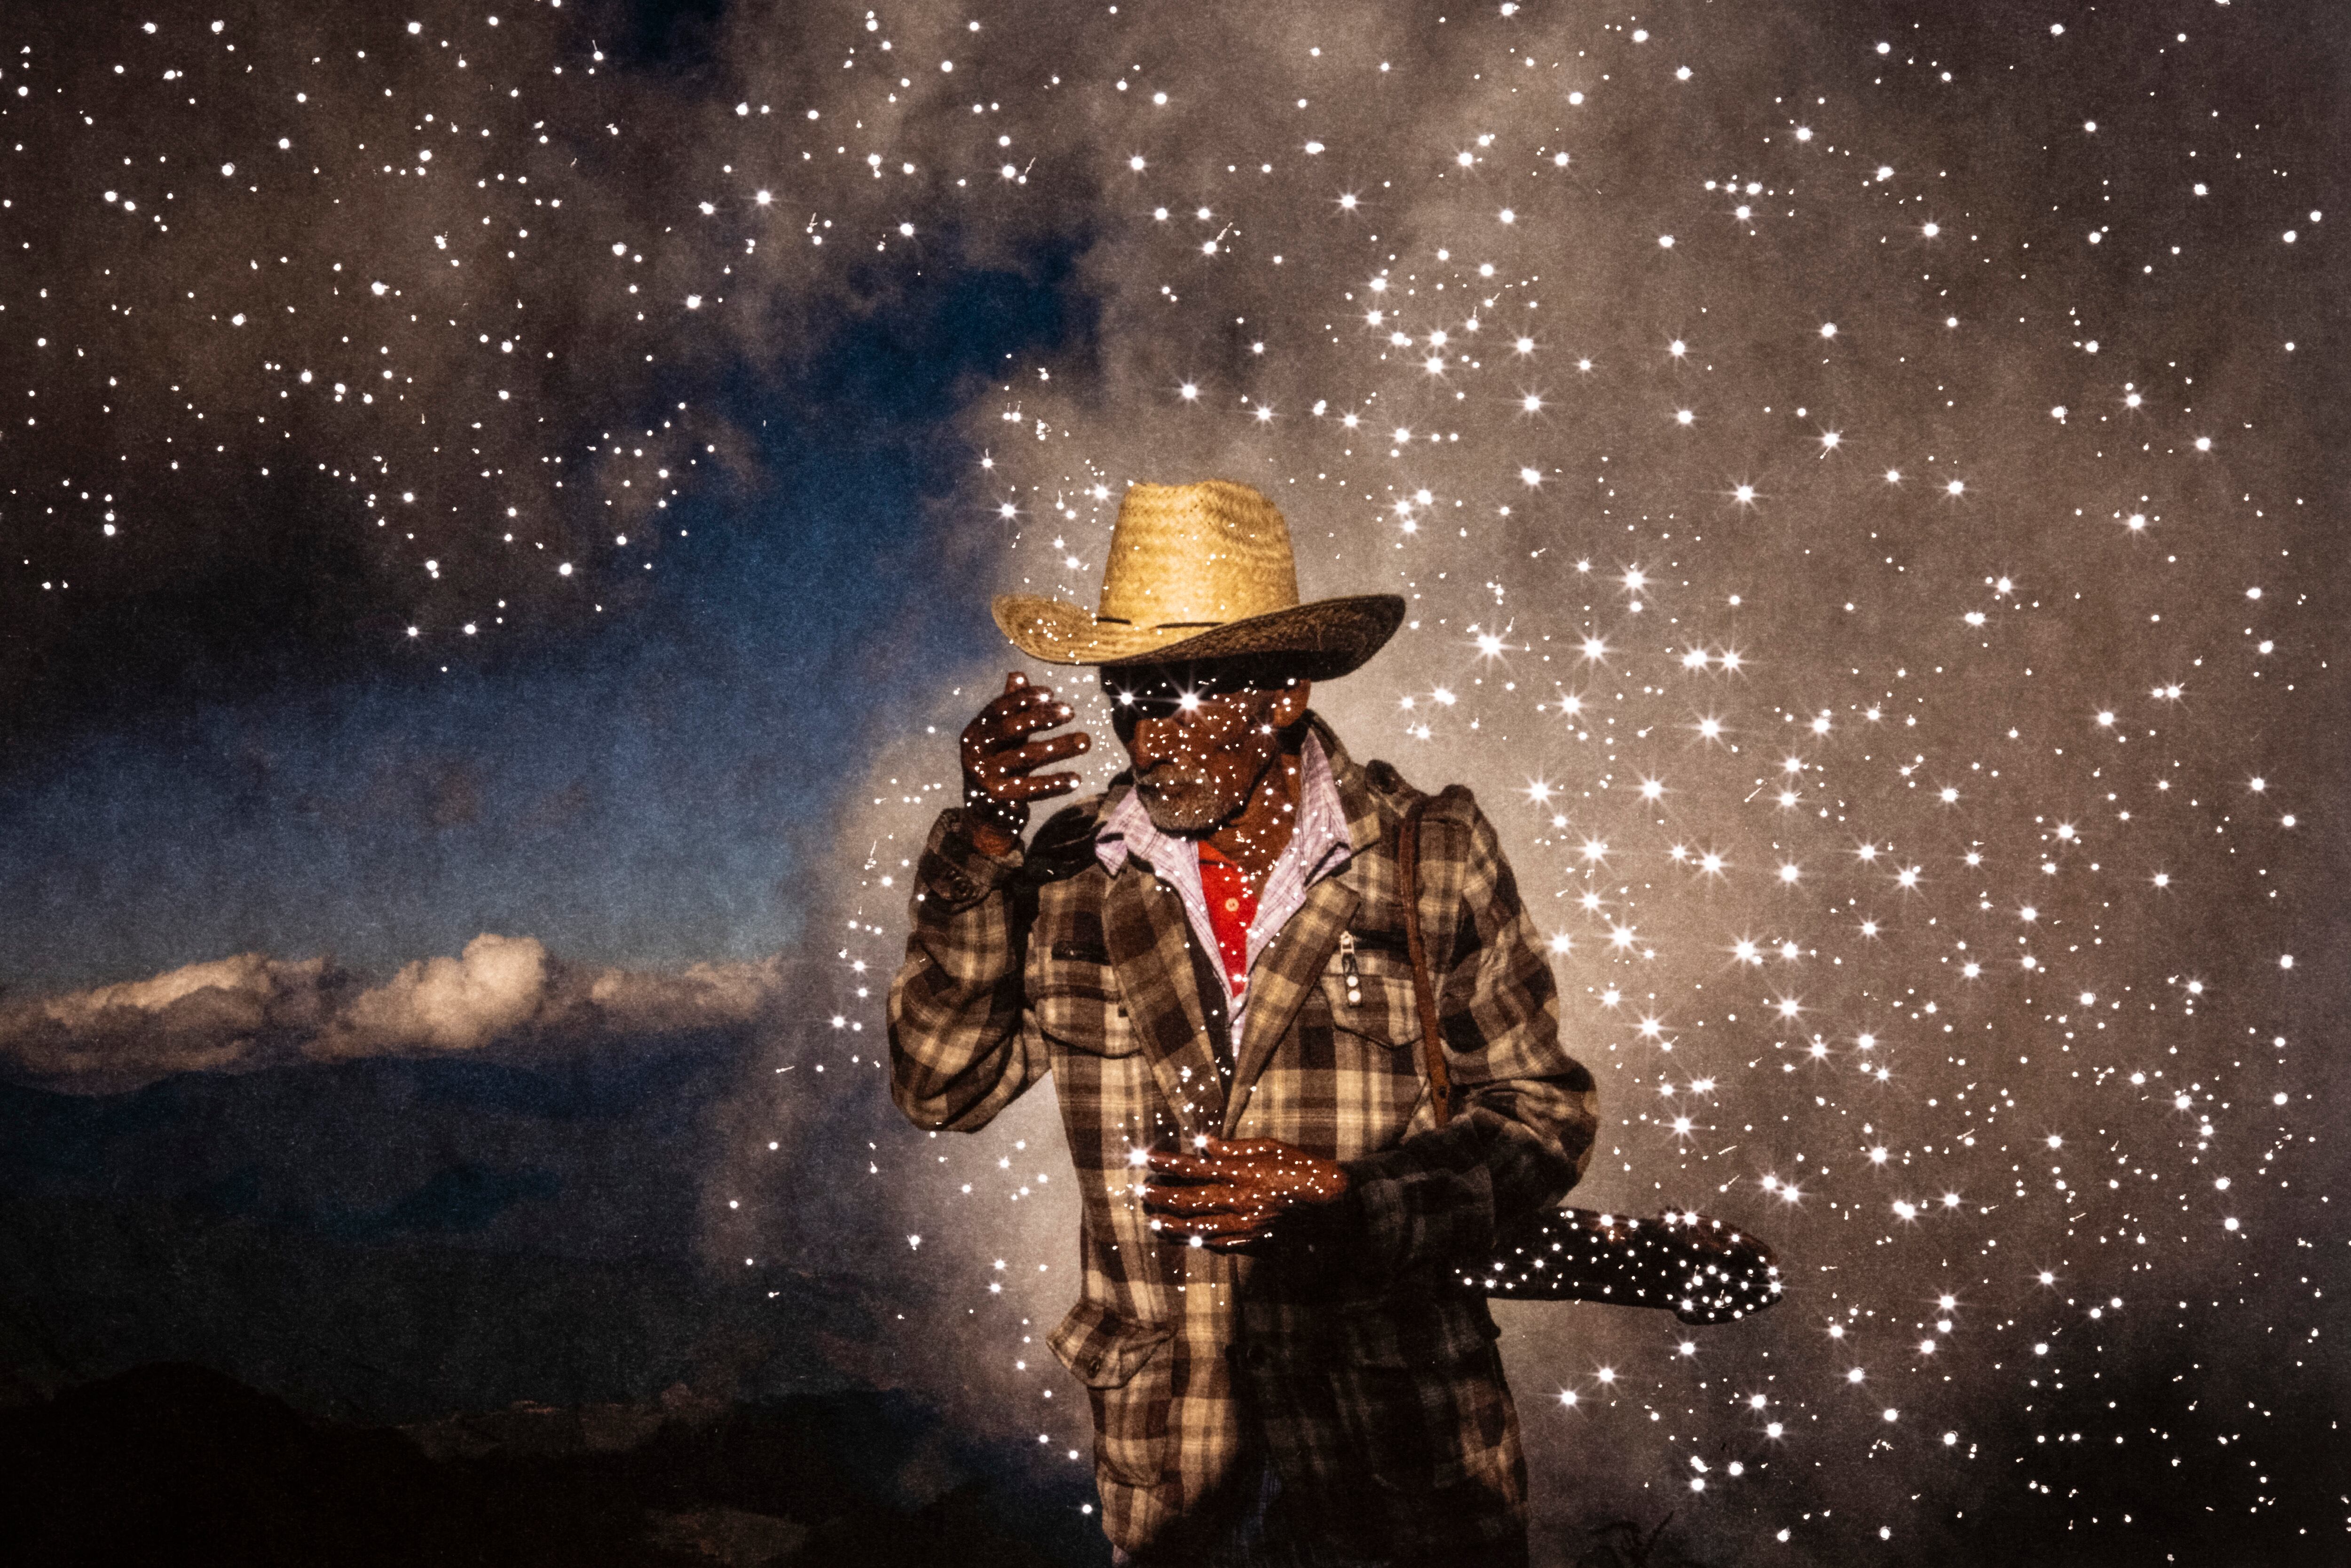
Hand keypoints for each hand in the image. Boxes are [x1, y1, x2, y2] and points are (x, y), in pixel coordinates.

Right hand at [959, 671, 1091, 850]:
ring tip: (1086, 740)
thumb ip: (1010, 709)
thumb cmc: (997, 767)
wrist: (984, 817)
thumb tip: (1018, 674)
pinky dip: (1055, 783)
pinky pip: (1032, 789)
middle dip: (1043, 717)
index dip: (1025, 698)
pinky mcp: (999, 800)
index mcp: (974, 733)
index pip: (999, 708)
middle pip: (1013, 728)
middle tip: (1071, 711)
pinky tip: (1076, 778)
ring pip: (1028, 757)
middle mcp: (975, 753)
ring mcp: (985, 777)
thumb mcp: (1002, 739)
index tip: (1051, 694)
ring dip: (1060, 747)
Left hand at [1143, 1137, 1350, 1251]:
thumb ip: (1237, 1148)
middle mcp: (1241, 1203)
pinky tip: (1184, 1238)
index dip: (1168, 1164)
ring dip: (1172, 1224)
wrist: (1338, 1211)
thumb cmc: (1308, 1172)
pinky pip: (1218, 1244)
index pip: (1196, 1168)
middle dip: (1162, 1196)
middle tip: (1142, 1192)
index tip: (1148, 1159)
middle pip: (1191, 1201)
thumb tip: (1205, 1144)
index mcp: (1245, 1174)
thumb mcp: (1276, 1149)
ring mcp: (1246, 1227)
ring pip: (1199, 1228)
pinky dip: (1197, 1241)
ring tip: (1152, 1220)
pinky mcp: (1254, 1244)